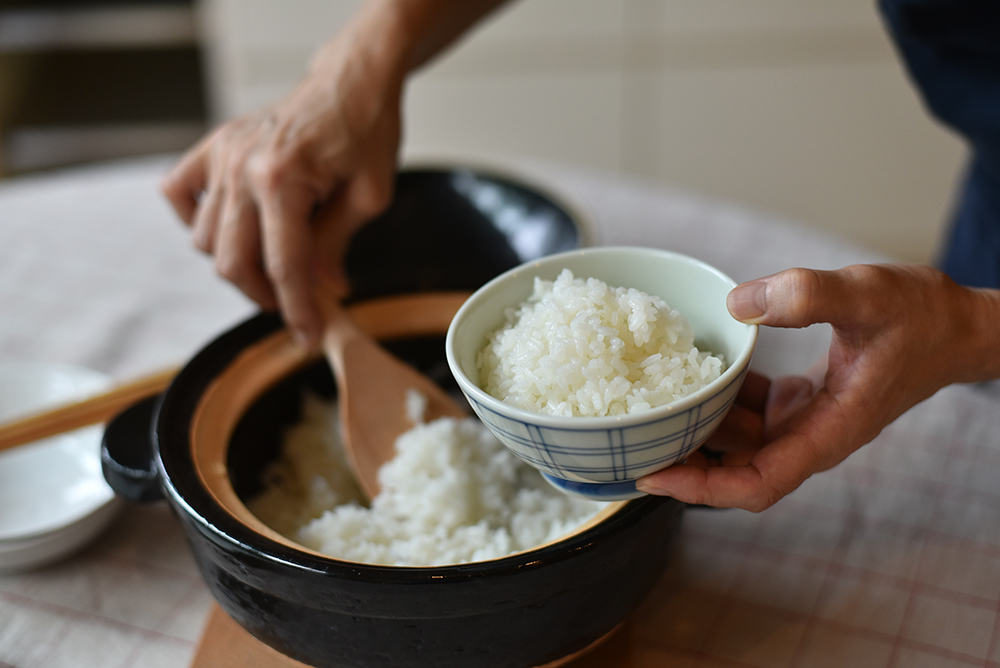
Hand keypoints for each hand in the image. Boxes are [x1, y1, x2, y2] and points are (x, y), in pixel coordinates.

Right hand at [161, 15, 402, 347]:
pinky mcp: (214, 145)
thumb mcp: (369, 196)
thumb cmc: (366, 131)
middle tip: (294, 305)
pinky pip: (180, 194)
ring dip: (237, 265)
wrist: (350, 82)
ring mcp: (222, 155)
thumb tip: (322, 292)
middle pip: (233, 262)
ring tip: (273, 266)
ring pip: (206, 239)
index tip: (308, 337)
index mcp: (284, 180)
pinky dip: (196, 221)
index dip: (298, 311)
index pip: (284, 267)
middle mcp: (242, 167)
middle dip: (265, 297)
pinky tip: (231, 229)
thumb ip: (336, 245)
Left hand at [637, 263, 999, 510]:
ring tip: (645, 409)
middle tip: (629, 441)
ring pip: (738, 441)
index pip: (758, 482)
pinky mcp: (800, 401)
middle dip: (684, 462)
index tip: (654, 477)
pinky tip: (689, 376)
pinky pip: (748, 412)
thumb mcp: (867, 295)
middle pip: (737, 469)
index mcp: (829, 431)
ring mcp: (804, 420)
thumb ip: (808, 296)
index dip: (703, 488)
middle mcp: (812, 435)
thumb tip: (737, 305)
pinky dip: (719, 400)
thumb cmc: (923, 317)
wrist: (956, 326)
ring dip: (697, 429)